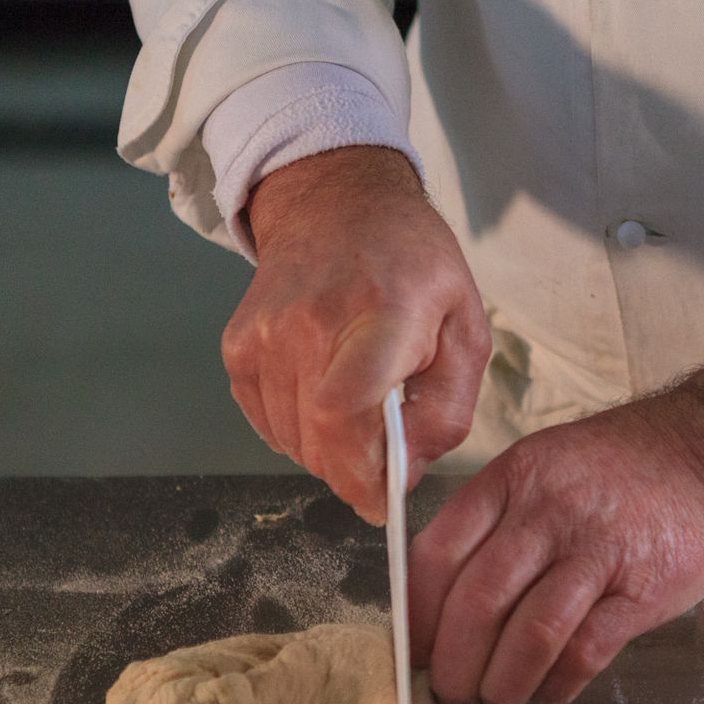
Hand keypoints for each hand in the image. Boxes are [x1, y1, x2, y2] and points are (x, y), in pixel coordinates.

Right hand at [221, 146, 488, 522]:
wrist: (337, 205)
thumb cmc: (415, 268)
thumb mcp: (465, 330)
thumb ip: (448, 408)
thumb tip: (407, 470)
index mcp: (381, 314)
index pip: (346, 407)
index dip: (361, 469)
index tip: (382, 497)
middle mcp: (310, 323)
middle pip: (316, 439)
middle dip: (353, 474)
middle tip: (381, 464)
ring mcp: (264, 334)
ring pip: (290, 440)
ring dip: (327, 452)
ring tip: (359, 414)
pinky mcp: (238, 346)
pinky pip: (265, 422)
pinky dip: (296, 432)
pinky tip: (324, 400)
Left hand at [408, 361, 703, 703]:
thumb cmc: (614, 472)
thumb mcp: (540, 470)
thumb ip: (492, 523)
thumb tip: (443, 609)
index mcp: (509, 481)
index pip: (437, 556)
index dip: (418, 619)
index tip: (416, 654)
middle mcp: (547, 512)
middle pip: (477, 604)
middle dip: (455, 665)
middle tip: (453, 695)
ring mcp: (597, 550)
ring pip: (529, 634)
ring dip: (503, 683)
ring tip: (497, 702)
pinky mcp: (642, 588)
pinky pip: (586, 650)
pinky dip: (558, 684)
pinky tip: (549, 692)